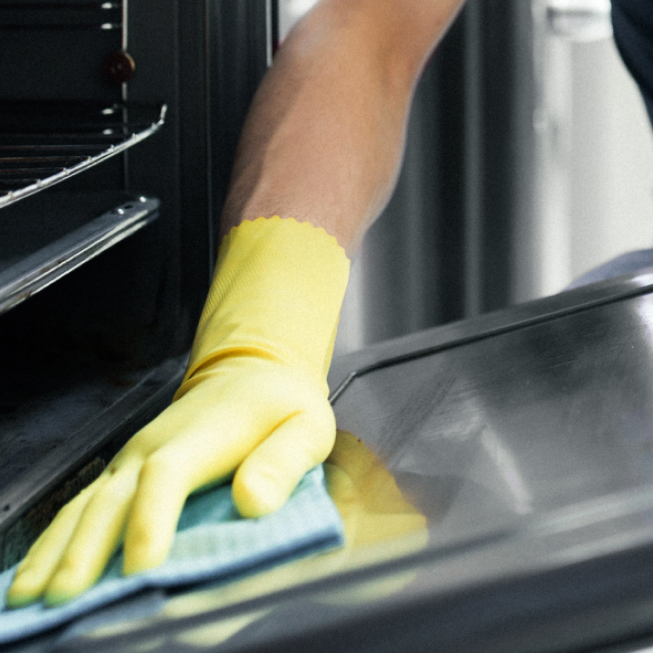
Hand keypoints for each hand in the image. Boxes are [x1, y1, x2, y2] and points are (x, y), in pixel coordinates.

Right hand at [6, 218, 349, 607]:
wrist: (251, 370)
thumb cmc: (281, 406)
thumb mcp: (306, 426)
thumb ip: (284, 462)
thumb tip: (253, 501)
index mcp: (202, 437)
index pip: (167, 475)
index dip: (151, 518)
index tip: (142, 566)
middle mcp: (153, 448)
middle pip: (112, 498)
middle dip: (86, 549)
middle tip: (64, 598)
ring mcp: (130, 462)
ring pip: (84, 506)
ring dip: (55, 549)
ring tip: (30, 595)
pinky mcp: (120, 475)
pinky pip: (78, 509)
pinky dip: (51, 542)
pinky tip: (31, 575)